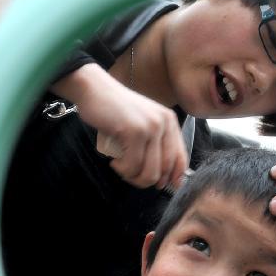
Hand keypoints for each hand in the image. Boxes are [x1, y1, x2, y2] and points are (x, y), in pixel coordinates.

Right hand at [52, 64, 187, 189]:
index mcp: (170, 122)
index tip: (164, 186)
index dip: (175, 176)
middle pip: (165, 169)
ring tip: (122, 169)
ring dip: (134, 178)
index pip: (181, 157)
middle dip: (148, 180)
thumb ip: (155, 141)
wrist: (94, 89)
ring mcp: (150, 127)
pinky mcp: (134, 132)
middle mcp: (165, 123)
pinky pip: (132, 166)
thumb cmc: (115, 110)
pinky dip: (122, 170)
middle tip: (132, 176)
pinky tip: (115, 162)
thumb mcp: (143, 122)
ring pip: (150, 172)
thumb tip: (164, 175)